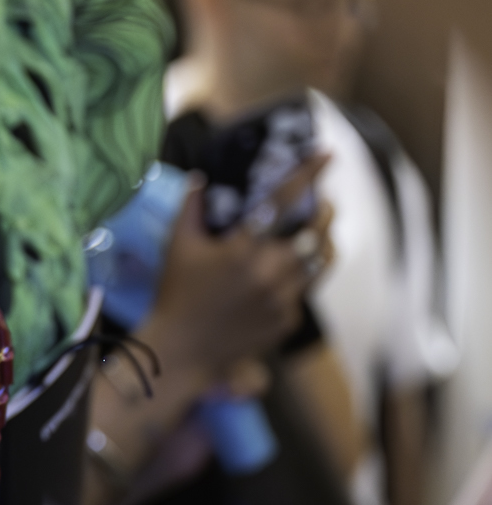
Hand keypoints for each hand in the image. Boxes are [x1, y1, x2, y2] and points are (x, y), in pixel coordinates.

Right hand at [148, 173, 316, 380]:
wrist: (183, 351)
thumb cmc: (175, 294)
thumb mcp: (178, 246)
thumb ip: (192, 207)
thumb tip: (203, 178)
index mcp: (242, 249)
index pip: (283, 201)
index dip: (308, 173)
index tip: (327, 153)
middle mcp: (269, 273)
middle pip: (316, 232)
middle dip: (324, 212)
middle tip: (322, 202)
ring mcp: (282, 299)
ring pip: (321, 262)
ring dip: (322, 243)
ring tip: (315, 234)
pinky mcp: (288, 320)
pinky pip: (305, 290)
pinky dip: (300, 277)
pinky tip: (285, 275)